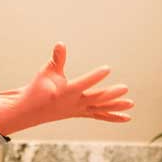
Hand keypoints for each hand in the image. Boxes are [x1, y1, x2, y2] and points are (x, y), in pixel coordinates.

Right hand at [0, 43, 133, 136]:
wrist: (30, 110)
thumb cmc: (39, 88)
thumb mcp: (46, 72)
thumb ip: (57, 59)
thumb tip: (61, 43)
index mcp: (66, 92)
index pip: (84, 83)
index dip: (95, 76)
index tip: (107, 68)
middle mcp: (75, 103)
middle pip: (96, 99)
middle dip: (111, 94)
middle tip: (125, 88)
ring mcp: (79, 110)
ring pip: (101, 109)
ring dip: (116, 106)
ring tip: (131, 103)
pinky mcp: (82, 113)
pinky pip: (100, 115)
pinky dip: (113, 116)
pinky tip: (127, 117)